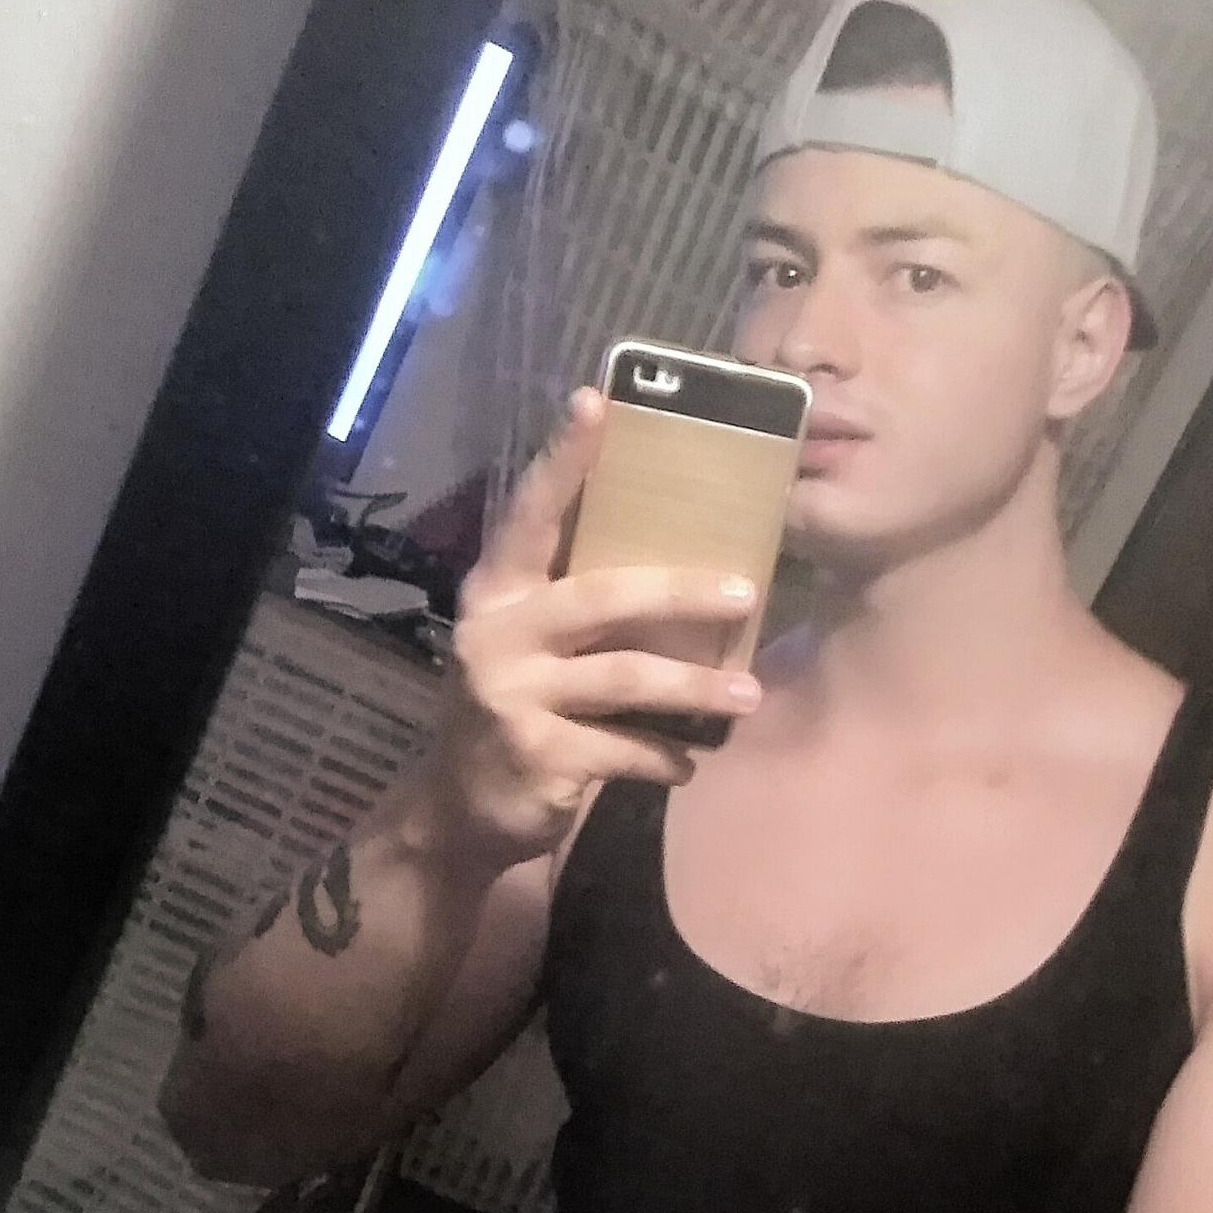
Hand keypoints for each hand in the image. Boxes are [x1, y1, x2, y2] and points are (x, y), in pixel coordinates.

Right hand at [431, 389, 762, 859]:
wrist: (462, 812)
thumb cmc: (518, 711)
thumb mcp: (532, 648)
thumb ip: (580, 608)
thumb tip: (688, 572)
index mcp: (498, 591)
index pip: (532, 514)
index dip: (564, 459)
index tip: (599, 400)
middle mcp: (498, 633)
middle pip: (603, 596)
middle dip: (683, 592)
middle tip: (748, 592)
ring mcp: (513, 695)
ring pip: (625, 678)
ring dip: (696, 687)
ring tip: (751, 694)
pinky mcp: (538, 756)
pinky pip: (624, 749)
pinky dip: (665, 758)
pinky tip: (690, 764)